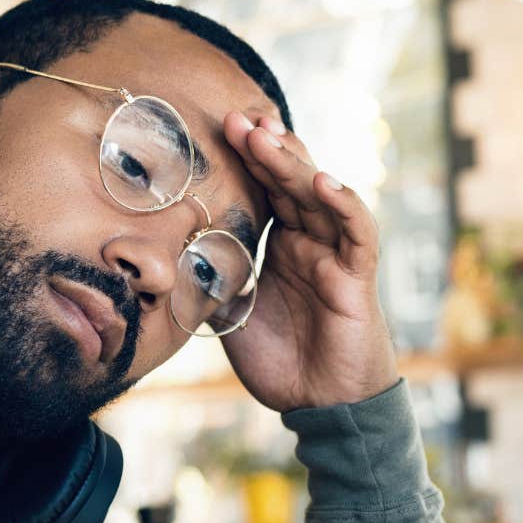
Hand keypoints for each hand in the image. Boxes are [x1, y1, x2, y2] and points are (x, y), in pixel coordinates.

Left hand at [218, 111, 399, 412]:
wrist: (321, 405)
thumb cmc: (283, 362)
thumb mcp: (232, 316)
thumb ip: (211, 283)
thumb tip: (165, 261)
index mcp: (284, 246)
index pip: (266, 190)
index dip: (247, 160)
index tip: (217, 130)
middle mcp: (312, 241)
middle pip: (291, 181)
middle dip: (264, 148)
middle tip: (235, 117)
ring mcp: (336, 254)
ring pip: (320, 195)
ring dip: (295, 163)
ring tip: (268, 135)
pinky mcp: (357, 276)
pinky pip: (356, 230)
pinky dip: (342, 202)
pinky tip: (320, 180)